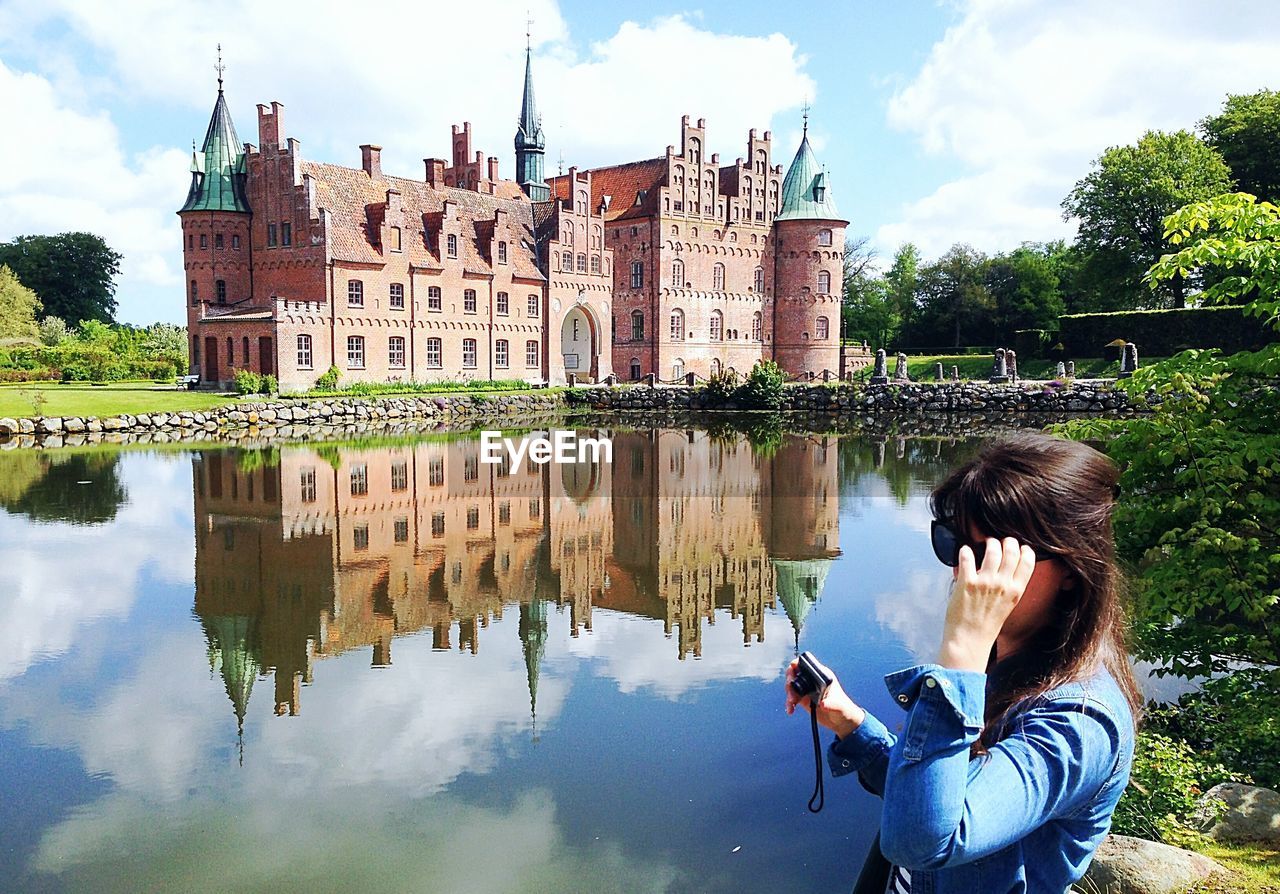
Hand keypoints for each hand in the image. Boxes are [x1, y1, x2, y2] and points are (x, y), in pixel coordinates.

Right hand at [785, 657, 865, 738]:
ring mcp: (807, 689)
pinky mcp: (803, 699)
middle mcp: (812, 680)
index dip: (797, 664)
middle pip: (795, 673)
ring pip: (791, 686)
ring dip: (789, 694)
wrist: (841, 721)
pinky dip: (789, 703)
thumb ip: (830, 704)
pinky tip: (791, 710)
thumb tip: (823, 705)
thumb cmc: (843, 709)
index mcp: (821, 675)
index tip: (793, 668)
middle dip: (790, 681)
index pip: (806, 664)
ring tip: (791, 704)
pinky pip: (792, 698)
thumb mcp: (838, 705)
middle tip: (791, 693)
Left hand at [937, 536, 1036, 671]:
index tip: (1020, 546)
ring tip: (986, 542)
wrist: (969, 639)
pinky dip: (965, 551)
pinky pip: (967, 557)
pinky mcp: (967, 582)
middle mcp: (1002, 585)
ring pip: (992, 550)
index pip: (1027, 563)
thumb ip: (1008, 588)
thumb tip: (1005, 571)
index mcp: (1015, 591)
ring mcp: (985, 582)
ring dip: (990, 543)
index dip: (1025, 550)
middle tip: (1002, 541)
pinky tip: (964, 550)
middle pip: (1011, 552)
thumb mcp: (1007, 606)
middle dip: (1008, 542)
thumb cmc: (986, 625)